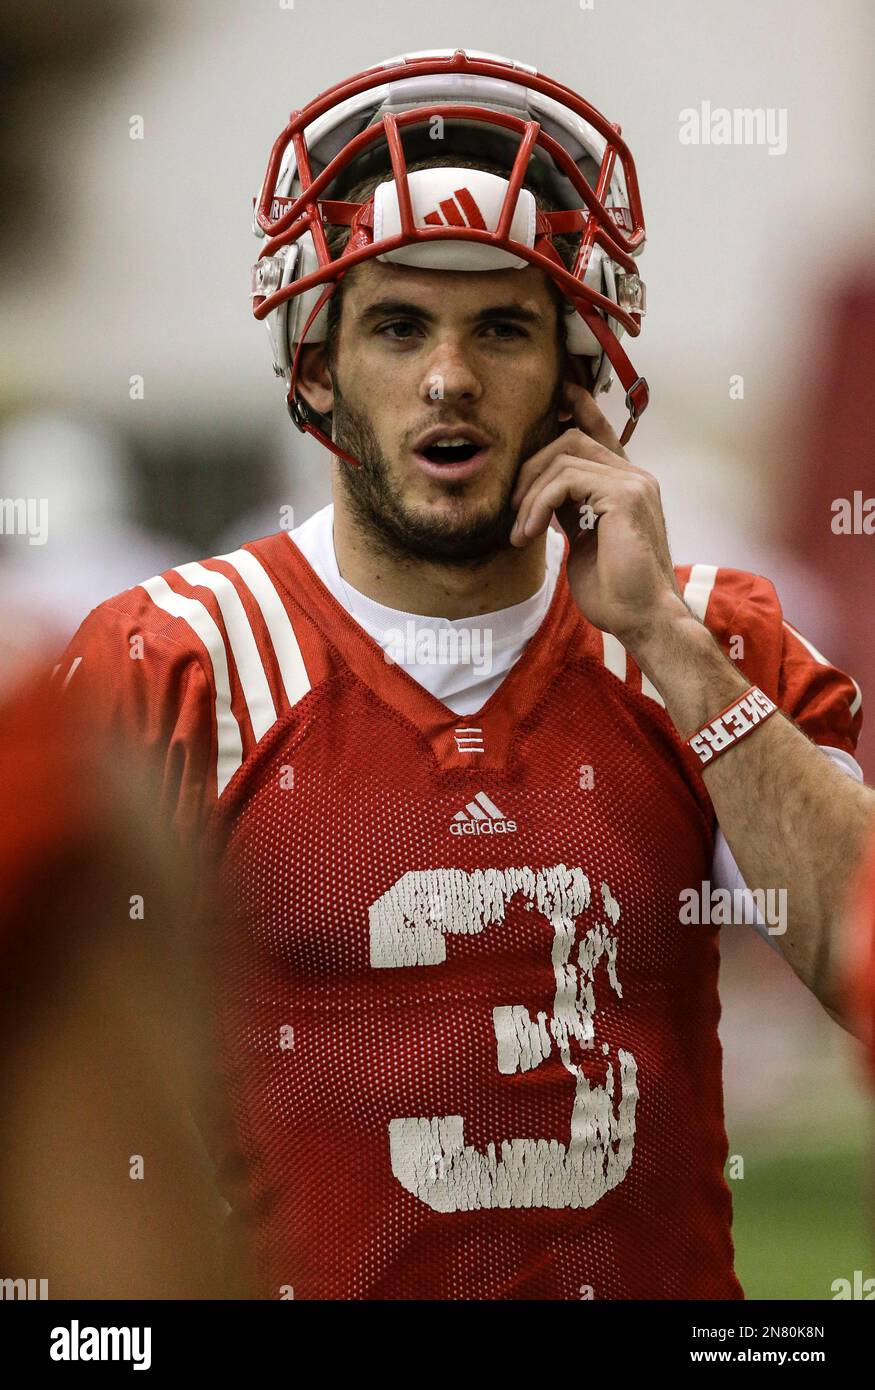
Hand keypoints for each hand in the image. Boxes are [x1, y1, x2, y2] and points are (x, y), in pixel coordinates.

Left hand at [509, 382, 685, 649]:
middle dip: (531, 466)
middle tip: (511, 506)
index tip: (559, 392)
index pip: (600, 434)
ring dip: (530, 492)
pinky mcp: (624, 495)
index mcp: (627, 486)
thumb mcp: (585, 541)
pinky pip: (566, 479)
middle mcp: (635, 476)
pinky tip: (529, 531)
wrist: (641, 618)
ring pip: (565, 455)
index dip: (580, 409)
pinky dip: (538, 503)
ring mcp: (633, 482)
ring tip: (519, 529)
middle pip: (572, 439)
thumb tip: (544, 497)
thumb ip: (572, 511)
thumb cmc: (615, 591)